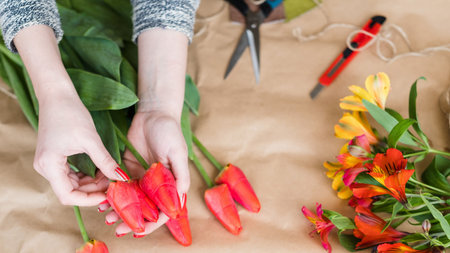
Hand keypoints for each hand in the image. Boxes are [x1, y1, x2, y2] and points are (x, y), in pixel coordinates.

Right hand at [33, 92, 124, 205]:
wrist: (57, 94)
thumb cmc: (71, 113)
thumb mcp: (91, 140)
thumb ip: (105, 161)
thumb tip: (121, 177)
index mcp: (49, 166)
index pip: (68, 196)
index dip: (89, 199)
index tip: (108, 195)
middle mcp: (45, 168)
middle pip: (70, 191)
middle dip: (93, 190)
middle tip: (113, 183)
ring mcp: (48, 163)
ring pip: (72, 184)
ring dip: (91, 183)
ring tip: (109, 175)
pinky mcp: (54, 158)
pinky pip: (70, 174)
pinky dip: (86, 175)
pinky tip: (101, 170)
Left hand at [102, 110, 189, 235]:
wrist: (154, 112)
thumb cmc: (170, 131)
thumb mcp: (178, 152)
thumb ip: (180, 175)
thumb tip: (181, 199)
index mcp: (170, 184)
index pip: (163, 210)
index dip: (151, 223)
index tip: (137, 230)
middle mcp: (155, 184)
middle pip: (144, 208)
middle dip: (131, 219)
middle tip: (116, 226)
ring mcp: (141, 176)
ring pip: (129, 199)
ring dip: (119, 208)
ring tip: (105, 215)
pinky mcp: (127, 168)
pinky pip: (119, 184)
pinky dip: (111, 193)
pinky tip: (102, 199)